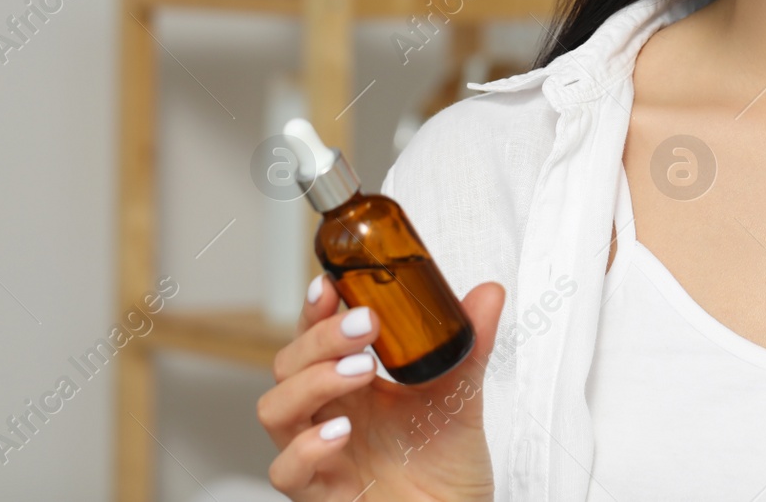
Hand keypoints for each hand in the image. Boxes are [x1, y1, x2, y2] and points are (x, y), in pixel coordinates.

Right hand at [258, 273, 505, 501]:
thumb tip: (490, 293)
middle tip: (366, 325)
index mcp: (352, 385)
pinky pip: (286, 471)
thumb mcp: (461, 395)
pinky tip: (340, 431)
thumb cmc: (447, 465)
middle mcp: (328, 414)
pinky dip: (306, 447)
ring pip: (276, 409)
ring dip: (312, 382)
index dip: (315, 309)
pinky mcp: (322, 496)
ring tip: (361, 371)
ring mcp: (320, 455)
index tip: (332, 284)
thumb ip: (469, 344)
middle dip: (321, 337)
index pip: (315, 336)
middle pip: (289, 364)